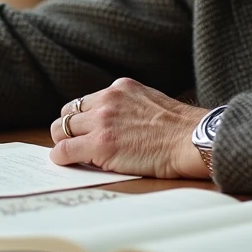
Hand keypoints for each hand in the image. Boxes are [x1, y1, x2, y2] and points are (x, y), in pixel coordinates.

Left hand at [48, 78, 209, 179]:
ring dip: (65, 143)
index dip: (82, 120)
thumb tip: (117, 122)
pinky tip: (67, 163)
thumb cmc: (180, 129)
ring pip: (61, 129)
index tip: (85, 132)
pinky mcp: (99, 144)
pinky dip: (61, 158)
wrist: (190, 139)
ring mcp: (102, 121)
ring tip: (73, 155)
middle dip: (69, 130)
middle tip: (75, 145)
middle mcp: (107, 100)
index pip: (85, 102)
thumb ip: (129, 107)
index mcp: (120, 88)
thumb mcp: (151, 102)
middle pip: (68, 113)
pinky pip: (64, 150)